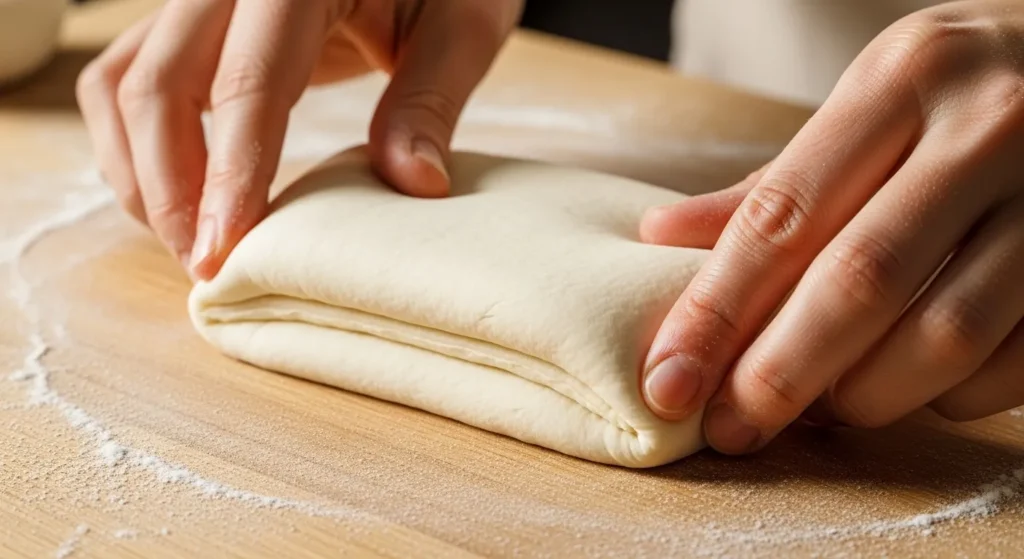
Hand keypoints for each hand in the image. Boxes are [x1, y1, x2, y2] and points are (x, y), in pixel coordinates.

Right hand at [77, 0, 521, 279]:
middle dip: (172, 190)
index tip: (226, 251)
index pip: (247, 82)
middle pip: (159, 85)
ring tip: (190, 241)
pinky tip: (176, 195)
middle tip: (207, 266)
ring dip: (141, 173)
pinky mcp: (187, 18)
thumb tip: (413, 183)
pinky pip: (126, 76)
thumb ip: (429, 102)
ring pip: (123, 84)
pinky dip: (134, 143)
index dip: (230, 175)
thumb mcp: (462, 27)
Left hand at [640, 0, 1023, 453]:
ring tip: (821, 409)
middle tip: (731, 428)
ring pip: (944, 335)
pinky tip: (910, 386)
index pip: (783, 216)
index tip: (669, 380)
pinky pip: (1011, 364)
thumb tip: (662, 235)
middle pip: (859, 283)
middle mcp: (987, 129)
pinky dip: (946, 396)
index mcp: (904, 77)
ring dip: (865, 395)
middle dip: (779, 374)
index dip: (715, 311)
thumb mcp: (872, 101)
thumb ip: (776, 183)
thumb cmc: (965, 92)